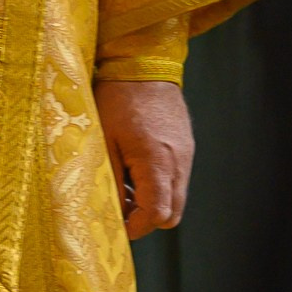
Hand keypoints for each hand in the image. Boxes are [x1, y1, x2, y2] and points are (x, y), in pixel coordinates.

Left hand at [96, 79, 192, 238]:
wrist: (143, 63)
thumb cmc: (116, 99)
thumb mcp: (104, 141)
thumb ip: (112, 181)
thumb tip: (113, 214)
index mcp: (157, 162)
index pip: (157, 214)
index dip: (137, 228)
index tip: (117, 226)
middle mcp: (178, 162)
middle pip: (172, 214)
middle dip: (147, 220)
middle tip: (121, 211)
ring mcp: (186, 155)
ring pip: (176, 198)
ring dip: (153, 203)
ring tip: (125, 188)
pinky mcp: (186, 147)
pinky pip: (177, 179)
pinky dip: (160, 186)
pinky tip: (136, 170)